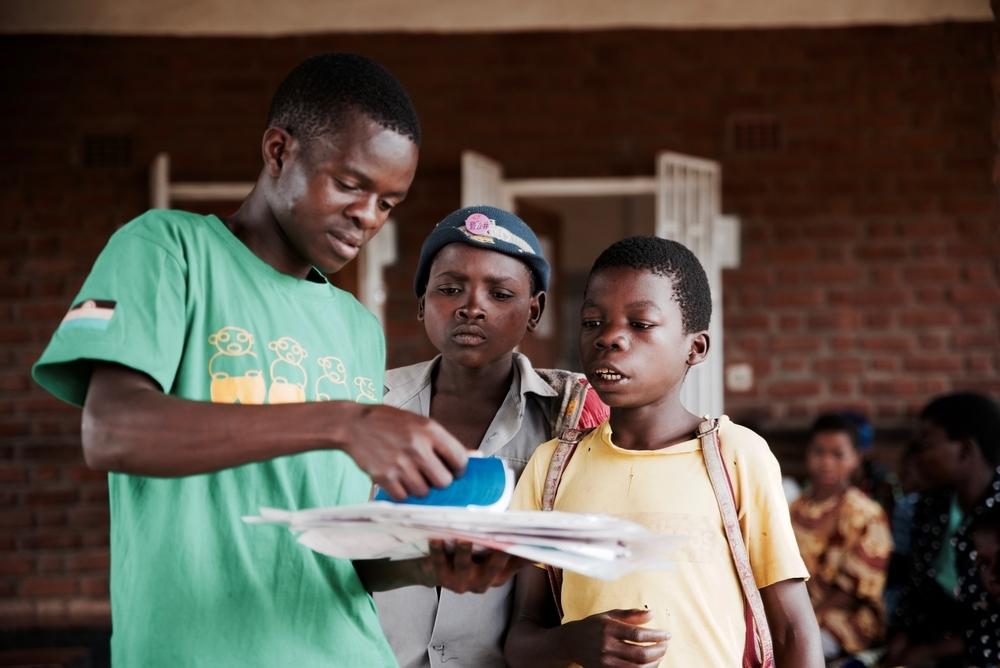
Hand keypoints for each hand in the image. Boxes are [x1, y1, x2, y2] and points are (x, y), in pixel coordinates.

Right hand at [341, 404, 466, 498]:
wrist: (354, 424)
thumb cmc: (390, 423)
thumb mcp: (419, 423)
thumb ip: (445, 442)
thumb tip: (476, 456)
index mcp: (429, 430)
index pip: (460, 459)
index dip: (460, 469)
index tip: (453, 470)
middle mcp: (416, 447)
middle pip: (444, 481)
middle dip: (440, 481)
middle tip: (431, 474)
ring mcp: (399, 463)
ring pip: (424, 492)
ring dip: (421, 488)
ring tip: (412, 475)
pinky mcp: (383, 476)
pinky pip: (404, 497)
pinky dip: (403, 493)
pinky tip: (399, 480)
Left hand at [426, 540, 526, 593]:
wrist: (435, 571)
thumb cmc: (470, 557)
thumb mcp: (492, 556)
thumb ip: (512, 549)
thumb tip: (537, 537)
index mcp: (499, 575)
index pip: (517, 562)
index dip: (525, 553)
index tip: (532, 540)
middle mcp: (483, 583)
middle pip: (494, 567)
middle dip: (499, 554)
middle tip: (503, 538)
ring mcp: (462, 583)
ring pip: (465, 566)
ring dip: (465, 551)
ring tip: (463, 538)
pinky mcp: (442, 579)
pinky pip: (439, 564)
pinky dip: (437, 551)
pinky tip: (436, 538)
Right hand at [561, 609, 669, 666]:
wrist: (571, 642)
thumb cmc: (594, 626)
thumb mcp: (609, 615)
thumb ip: (631, 614)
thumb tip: (652, 614)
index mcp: (609, 629)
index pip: (638, 634)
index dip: (656, 636)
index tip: (667, 635)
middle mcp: (606, 646)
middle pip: (640, 654)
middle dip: (658, 651)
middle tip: (666, 646)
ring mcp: (605, 662)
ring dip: (653, 663)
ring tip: (659, 655)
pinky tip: (648, 664)